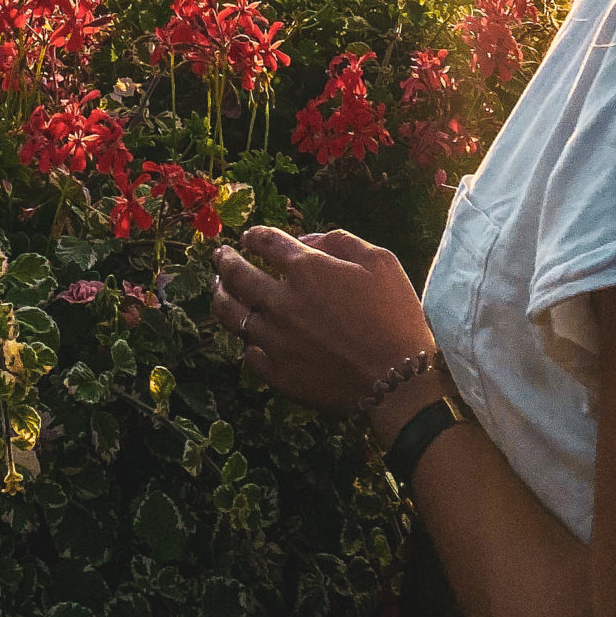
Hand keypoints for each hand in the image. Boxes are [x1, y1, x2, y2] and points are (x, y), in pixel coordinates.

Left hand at [211, 224, 434, 415]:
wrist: (396, 380)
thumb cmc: (394, 315)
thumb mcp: (379, 260)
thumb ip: (339, 241)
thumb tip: (306, 239)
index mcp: (306, 269)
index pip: (267, 243)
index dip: (255, 236)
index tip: (249, 236)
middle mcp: (280, 301)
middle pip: (238, 276)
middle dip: (225, 261)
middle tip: (219, 255)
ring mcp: (275, 340)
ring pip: (233, 315)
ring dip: (222, 297)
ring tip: (218, 289)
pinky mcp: (278, 373)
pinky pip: (250, 353)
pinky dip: (247, 341)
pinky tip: (248, 336)